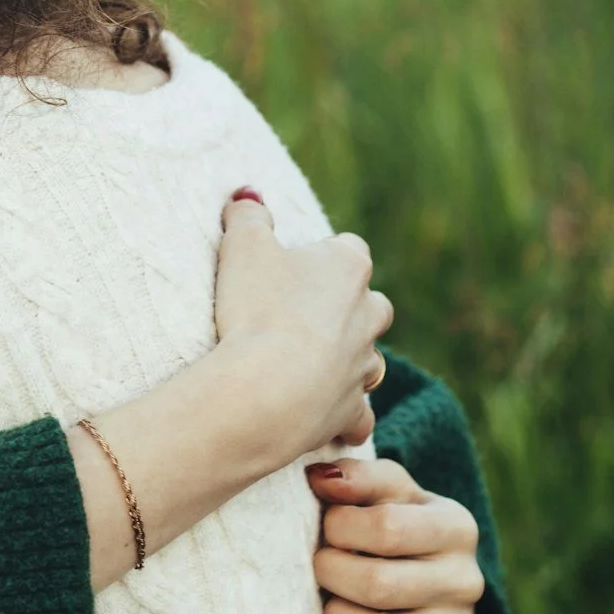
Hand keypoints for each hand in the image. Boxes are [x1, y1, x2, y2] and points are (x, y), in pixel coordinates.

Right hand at [71, 189, 392, 587]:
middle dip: (349, 310)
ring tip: (312, 367)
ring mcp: (362, 365)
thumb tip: (248, 197)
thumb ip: (247, 215)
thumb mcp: (242, 245)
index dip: (322, 257)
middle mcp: (367, 315)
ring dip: (349, 361)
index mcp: (348, 267)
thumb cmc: (258, 308)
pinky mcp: (349, 409)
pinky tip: (326, 417)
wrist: (268, 388)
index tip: (292, 267)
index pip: (348, 250)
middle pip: (371, 306)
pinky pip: (357, 415)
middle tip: (305, 316)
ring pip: (369, 360)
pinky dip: (346, 416)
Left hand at [307, 458, 483, 613]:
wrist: (418, 572)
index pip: (388, 528)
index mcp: (457, 526)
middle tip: (320, 565)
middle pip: (380, 586)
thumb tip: (320, 479)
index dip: (340, 526)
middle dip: (332, 574)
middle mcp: (467, 581)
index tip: (329, 526)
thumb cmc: (391, 520)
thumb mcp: (383, 490)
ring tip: (328, 601)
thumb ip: (355, 477)